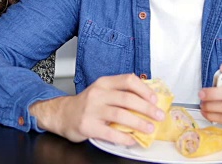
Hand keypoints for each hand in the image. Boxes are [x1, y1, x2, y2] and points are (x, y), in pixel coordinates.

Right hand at [29, 73, 164, 144]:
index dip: (144, 90)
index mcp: (104, 83)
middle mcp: (98, 94)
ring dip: (139, 123)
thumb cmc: (87, 104)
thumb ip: (120, 92)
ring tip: (149, 128)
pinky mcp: (88, 126)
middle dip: (147, 108)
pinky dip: (124, 137)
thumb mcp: (102, 91)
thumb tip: (148, 101)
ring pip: (121, 114)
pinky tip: (132, 140)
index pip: (128, 80)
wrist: (62, 114)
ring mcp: (92, 110)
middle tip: (159, 116)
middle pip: (127, 98)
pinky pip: (110, 132)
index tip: (155, 99)